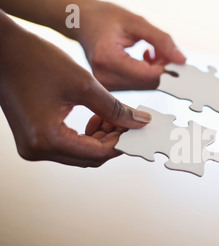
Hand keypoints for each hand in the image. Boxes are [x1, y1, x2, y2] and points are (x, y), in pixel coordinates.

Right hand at [0, 14, 150, 166]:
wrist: (3, 49)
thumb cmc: (34, 60)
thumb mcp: (83, 84)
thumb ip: (115, 108)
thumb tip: (139, 122)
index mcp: (47, 139)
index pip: (98, 154)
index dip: (122, 142)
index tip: (137, 130)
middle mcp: (37, 149)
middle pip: (90, 157)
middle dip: (113, 141)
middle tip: (128, 122)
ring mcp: (33, 147)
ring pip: (81, 153)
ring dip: (101, 139)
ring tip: (112, 117)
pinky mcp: (34, 139)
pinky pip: (68, 146)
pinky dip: (86, 136)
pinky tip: (96, 118)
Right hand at [74, 1, 185, 90]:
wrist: (81, 22)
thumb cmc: (104, 18)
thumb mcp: (137, 22)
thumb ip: (162, 41)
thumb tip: (181, 61)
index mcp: (108, 59)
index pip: (149, 76)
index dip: (164, 65)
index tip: (167, 53)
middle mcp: (104, 77)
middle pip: (149, 83)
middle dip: (159, 67)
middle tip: (156, 49)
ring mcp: (105, 86)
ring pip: (146, 87)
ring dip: (153, 71)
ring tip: (146, 53)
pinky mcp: (109, 89)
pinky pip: (138, 87)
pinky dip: (145, 75)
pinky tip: (140, 60)